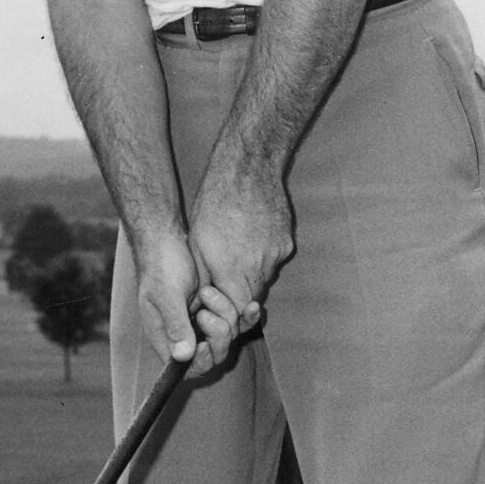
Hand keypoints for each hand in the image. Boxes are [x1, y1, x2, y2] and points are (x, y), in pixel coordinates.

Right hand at [133, 232, 237, 375]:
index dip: (200, 361)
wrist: (168, 239)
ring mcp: (201, 322)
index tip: (204, 343)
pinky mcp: (216, 308)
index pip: (185, 368)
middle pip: (212, 354)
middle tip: (205, 313)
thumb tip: (182, 357)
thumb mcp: (166, 295)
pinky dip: (245, 315)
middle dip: (217, 335)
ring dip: (227, 317)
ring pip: (227, 336)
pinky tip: (252, 307)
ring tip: (209, 292)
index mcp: (165, 337)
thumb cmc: (160, 266)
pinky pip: (236, 320)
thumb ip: (175, 325)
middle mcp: (184, 334)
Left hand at [187, 188, 294, 334]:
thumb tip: (203, 303)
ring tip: (236, 254)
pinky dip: (263, 257)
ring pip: (264, 279)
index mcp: (232, 270)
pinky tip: (251, 239)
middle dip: (238, 297)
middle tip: (224, 282)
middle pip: (252, 298)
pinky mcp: (287, 243)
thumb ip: (204, 278)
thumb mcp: (197, 242)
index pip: (237, 313)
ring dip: (250, 276)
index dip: (228, 313)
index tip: (218, 304)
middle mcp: (259, 268)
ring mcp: (277, 255)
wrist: (248, 169)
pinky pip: (275, 261)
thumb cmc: (214, 203)